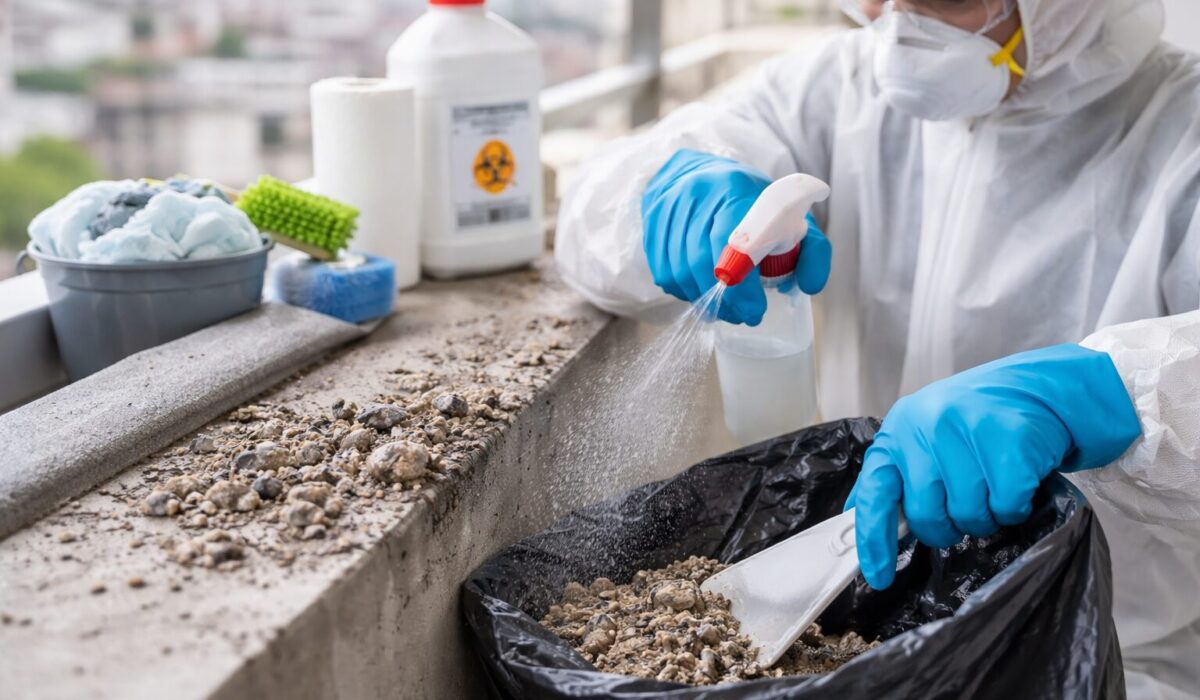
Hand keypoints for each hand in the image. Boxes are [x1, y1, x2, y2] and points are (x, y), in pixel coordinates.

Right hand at [641, 149, 830, 324]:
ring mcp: (669, 209)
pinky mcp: (652, 225)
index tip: (755, 309)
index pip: (734, 242)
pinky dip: (684, 292)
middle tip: (743, 316)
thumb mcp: (792, 216)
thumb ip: (813, 249)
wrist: (699, 173)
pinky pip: (664, 272)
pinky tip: (701, 293)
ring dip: (703, 301)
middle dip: (725, 300)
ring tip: (725, 311)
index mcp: (735, 188)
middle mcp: (697, 194)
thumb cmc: (750, 202)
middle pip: (703, 261)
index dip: (743, 285)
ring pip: (681, 271)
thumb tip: (810, 286)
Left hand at [847, 344, 1139, 588]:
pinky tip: (1017, 480)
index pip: (875, 494)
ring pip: (968, 516)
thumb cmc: (977, 423)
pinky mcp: (1010, 443)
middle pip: (926, 516)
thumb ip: (897, 477)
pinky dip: (1015, 506)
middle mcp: (927, 427)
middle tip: (964, 506)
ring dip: (985, 514)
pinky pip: (1007, 507)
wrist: (1040, 390)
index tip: (879, 576)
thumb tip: (861, 520)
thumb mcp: (924, 438)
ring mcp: (968, 432)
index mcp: (900, 430)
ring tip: (993, 484)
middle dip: (946, 526)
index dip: (874, 540)